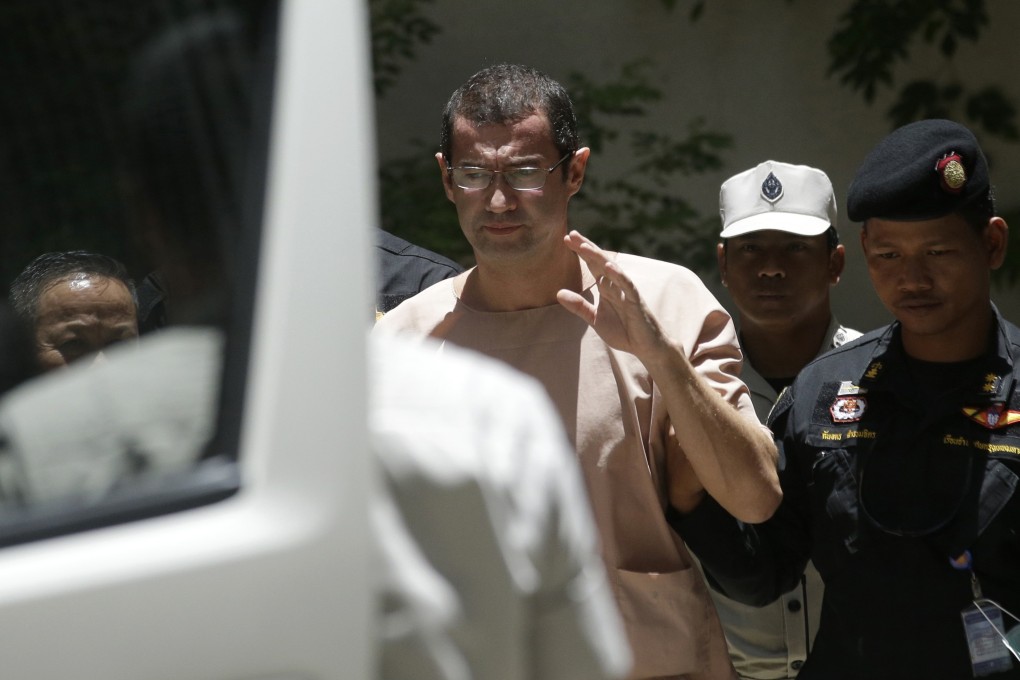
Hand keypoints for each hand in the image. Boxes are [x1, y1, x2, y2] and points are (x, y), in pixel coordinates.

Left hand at [556, 230, 668, 358]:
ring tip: (584, 246)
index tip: (566, 239)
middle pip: (600, 261)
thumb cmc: (623, 331)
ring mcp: (626, 291)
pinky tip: (609, 266)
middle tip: (571, 234)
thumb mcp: (594, 319)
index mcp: (606, 287)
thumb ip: (579, 306)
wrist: (644, 347)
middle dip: (586, 247)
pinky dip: (618, 275)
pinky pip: (627, 285)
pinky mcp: (635, 301)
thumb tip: (558, 293)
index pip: (592, 264)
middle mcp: (615, 284)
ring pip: (612, 269)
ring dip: (598, 257)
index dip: (580, 252)